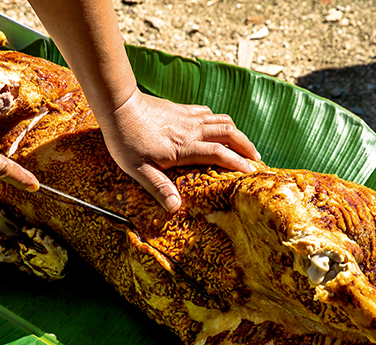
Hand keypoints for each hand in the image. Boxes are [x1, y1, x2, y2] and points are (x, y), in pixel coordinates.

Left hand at [98, 89, 259, 211]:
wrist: (119, 106)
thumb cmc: (126, 140)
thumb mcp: (139, 170)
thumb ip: (159, 188)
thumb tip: (175, 208)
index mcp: (184, 147)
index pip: (219, 154)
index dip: (237, 163)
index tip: (251, 172)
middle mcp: (191, 130)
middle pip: (229, 133)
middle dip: (246, 145)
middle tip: (256, 158)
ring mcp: (188, 117)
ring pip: (222, 120)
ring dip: (237, 132)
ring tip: (244, 145)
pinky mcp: (181, 109)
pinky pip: (207, 113)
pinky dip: (219, 120)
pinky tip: (218, 127)